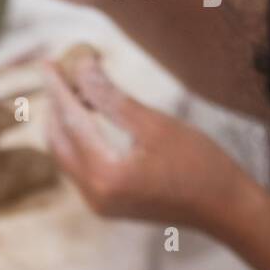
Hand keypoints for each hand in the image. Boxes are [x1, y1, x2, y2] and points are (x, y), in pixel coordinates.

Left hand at [44, 52, 243, 228]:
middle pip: (59, 142)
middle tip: (59, 70)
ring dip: (65, 123)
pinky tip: (86, 117)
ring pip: (66, 157)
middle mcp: (94, 196)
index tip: (47, 62)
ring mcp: (98, 205)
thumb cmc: (198, 163)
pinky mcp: (106, 206)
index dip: (58, 89)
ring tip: (73, 87)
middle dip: (56, 105)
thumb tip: (82, 67)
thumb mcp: (154, 124)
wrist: (222, 207)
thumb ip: (112, 98)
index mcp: (107, 175)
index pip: (71, 123)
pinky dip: (77, 141)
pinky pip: (79, 169)